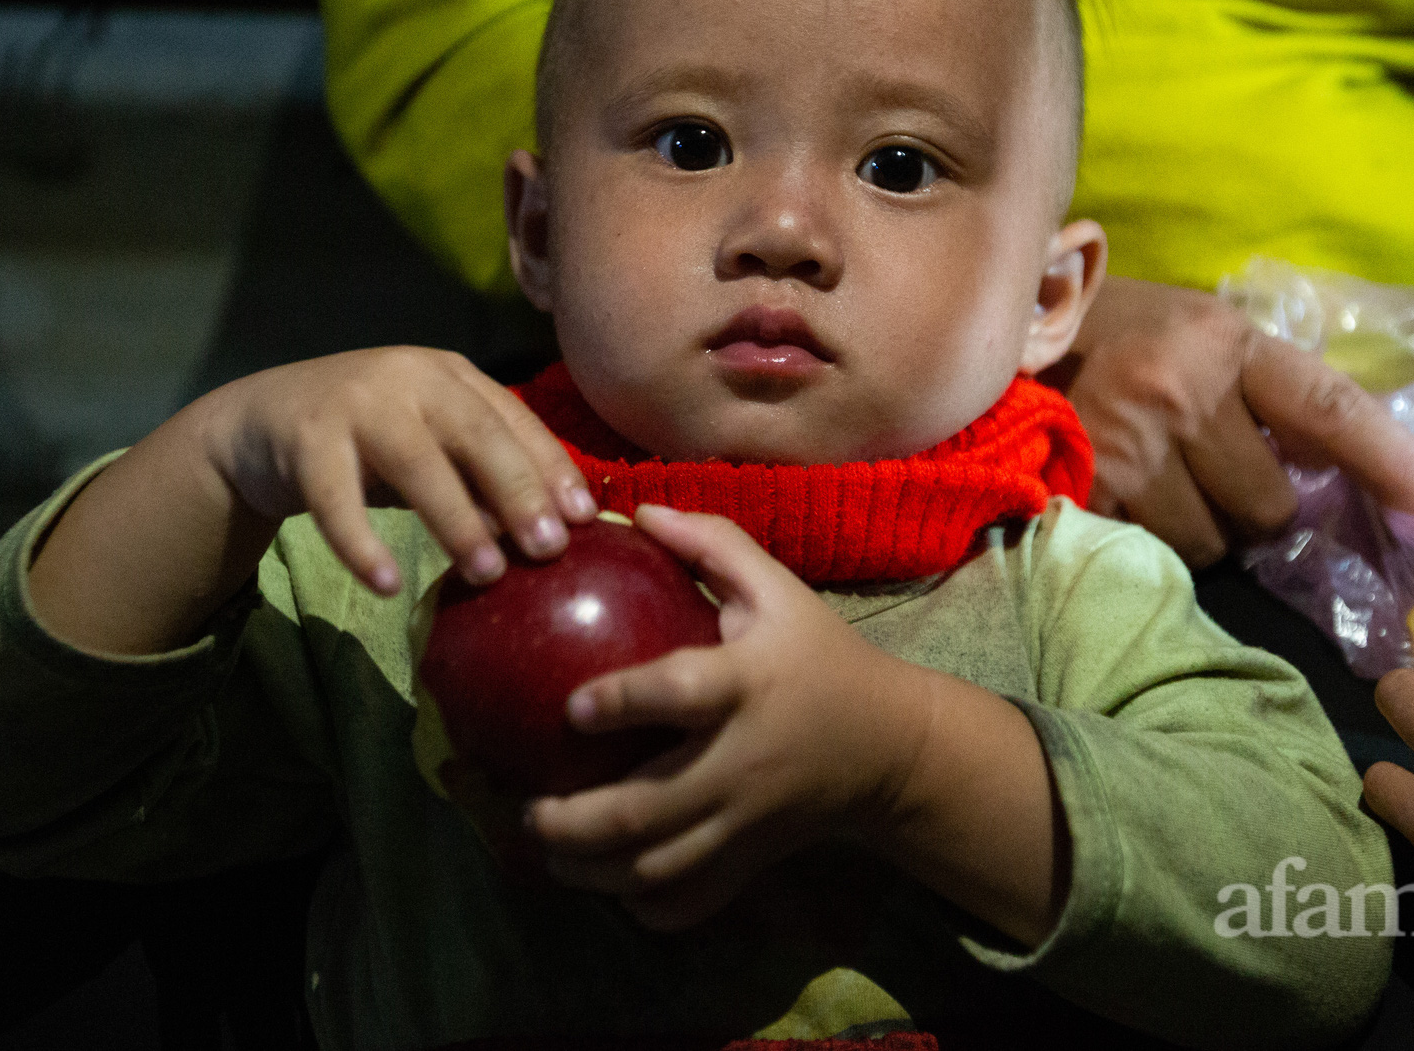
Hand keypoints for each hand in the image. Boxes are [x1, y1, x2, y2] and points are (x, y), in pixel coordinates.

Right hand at [200, 347, 596, 589]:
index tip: (585, 519)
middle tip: (549, 549)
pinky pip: (336, 499)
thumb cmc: (368, 440)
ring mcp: (354, 403)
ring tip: (485, 574)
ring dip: (455, 520)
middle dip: (518, 491)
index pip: (513, 419)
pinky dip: (362, 543)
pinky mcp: (304, 438)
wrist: (260, 420)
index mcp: (450, 375)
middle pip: (475, 433)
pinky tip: (387, 584)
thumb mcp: (430, 445)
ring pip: (415, 463)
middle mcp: (408, 378)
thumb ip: (481, 476)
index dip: (551, 467)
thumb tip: (552, 534)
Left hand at [524, 504, 932, 930]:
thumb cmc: (820, 656)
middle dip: (574, 822)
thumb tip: (634, 509)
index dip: (620, 702)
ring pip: (654, 869)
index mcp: (746, 685)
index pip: (678, 695)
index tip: (571, 708)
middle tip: (526, 806)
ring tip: (545, 848)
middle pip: (648, 811)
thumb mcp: (777, 589)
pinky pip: (686, 901)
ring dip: (588, 870)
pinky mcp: (748, 862)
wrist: (888, 747)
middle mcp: (740, 762)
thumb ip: (710, 544)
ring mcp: (743, 823)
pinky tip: (605, 883)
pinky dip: (640, 903)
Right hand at [1043, 274, 1413, 566]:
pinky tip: (1113, 499)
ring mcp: (1126, 444)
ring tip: (1145, 479)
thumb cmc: (1094, 332)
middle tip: (1201, 470)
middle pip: (1269, 505)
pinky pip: (1149, 554)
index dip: (1394, 463)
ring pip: (1210, 543)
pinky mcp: (1080, 494)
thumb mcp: (1184, 332)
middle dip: (1248, 506)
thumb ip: (1253, 388)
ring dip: (1191, 529)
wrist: (978, 332)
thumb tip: (1332, 473)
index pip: (1329, 408)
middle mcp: (1178, 388)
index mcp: (1219, 338)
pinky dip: (1140, 542)